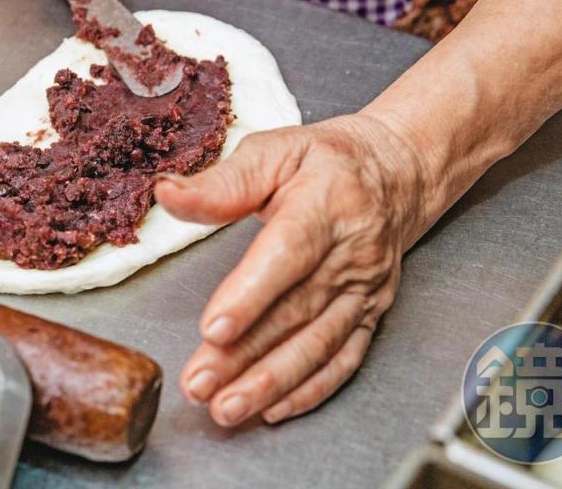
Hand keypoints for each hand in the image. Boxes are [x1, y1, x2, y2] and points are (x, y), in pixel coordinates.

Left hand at [155, 115, 429, 425]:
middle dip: (245, 355)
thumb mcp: (273, 152)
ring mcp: (364, 290)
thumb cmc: (325, 162)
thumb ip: (221, 182)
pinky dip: (310, 390)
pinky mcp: (370, 314)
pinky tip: (274, 409)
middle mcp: (350, 253)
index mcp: (325, 205)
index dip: (251, 295)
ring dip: (271, 382)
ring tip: (227, 408)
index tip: (214, 328)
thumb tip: (167, 194)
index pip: (289, 254)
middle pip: (296, 311)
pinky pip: (344, 360)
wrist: (394, 175)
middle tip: (199, 383)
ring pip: (317, 345)